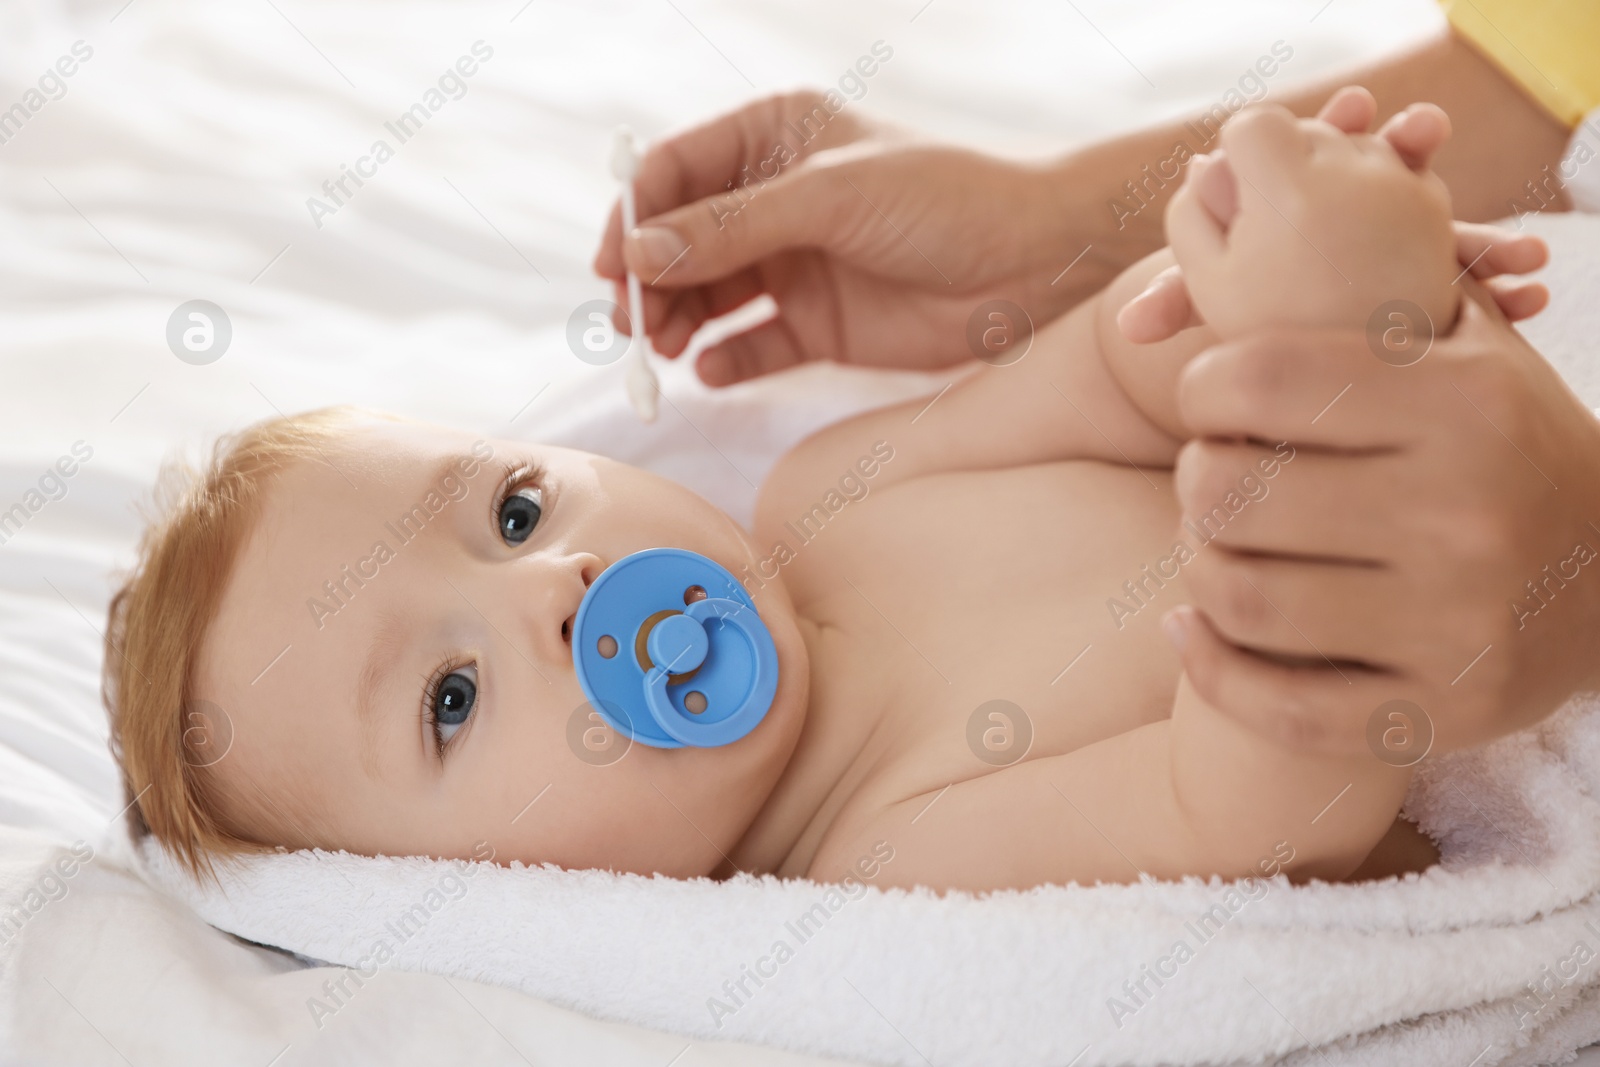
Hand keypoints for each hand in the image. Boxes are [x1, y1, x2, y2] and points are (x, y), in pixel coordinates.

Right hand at [592, 91, 1099, 385]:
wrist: (1037, 266)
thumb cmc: (947, 201)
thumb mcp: (830, 198)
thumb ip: (731, 227)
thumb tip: (637, 255)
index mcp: (774, 138)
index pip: (676, 173)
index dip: (635, 216)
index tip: (614, 266)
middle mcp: (775, 200)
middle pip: (680, 242)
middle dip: (650, 282)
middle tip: (633, 324)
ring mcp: (795, 265)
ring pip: (708, 297)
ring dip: (679, 323)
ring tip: (669, 350)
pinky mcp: (819, 326)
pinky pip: (752, 344)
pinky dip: (727, 359)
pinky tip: (715, 370)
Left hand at [1118, 87, 1548, 341]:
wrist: (1268, 364)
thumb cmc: (1232, 314)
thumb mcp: (1212, 303)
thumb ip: (1178, 304)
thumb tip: (1129, 324)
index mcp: (1298, 191)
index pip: (1319, 145)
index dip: (1332, 127)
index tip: (1352, 110)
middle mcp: (1349, 208)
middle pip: (1385, 170)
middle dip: (1404, 149)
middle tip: (1425, 130)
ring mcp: (1391, 244)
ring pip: (1436, 222)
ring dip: (1470, 222)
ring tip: (1502, 226)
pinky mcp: (1429, 287)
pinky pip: (1470, 276)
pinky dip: (1498, 284)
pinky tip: (1529, 292)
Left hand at [1163, 282, 1599, 756]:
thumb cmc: (1508, 443)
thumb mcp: (1470, 349)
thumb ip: (1369, 292)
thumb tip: (1227, 200)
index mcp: (1462, 407)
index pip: (1258, 377)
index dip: (1203, 385)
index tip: (1211, 399)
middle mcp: (1462, 515)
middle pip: (1227, 491)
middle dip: (1197, 479)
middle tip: (1216, 478)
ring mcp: (1453, 626)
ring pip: (1237, 596)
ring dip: (1198, 570)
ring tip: (1216, 548)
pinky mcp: (1440, 716)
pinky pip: (1276, 708)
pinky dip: (1212, 668)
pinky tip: (1194, 632)